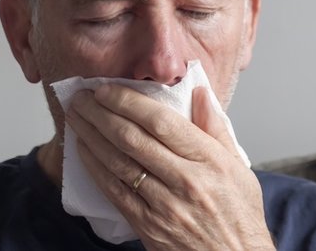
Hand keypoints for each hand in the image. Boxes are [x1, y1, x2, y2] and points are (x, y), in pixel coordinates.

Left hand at [66, 84, 275, 250]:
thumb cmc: (239, 214)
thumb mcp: (238, 165)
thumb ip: (216, 126)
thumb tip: (198, 92)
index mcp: (209, 160)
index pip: (161, 121)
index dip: (128, 102)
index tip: (107, 88)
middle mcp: (185, 181)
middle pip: (133, 138)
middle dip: (101, 113)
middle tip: (82, 96)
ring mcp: (164, 206)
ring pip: (119, 162)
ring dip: (92, 136)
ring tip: (76, 117)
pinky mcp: (148, 226)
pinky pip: (115, 191)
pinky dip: (95, 167)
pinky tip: (83, 150)